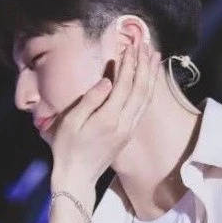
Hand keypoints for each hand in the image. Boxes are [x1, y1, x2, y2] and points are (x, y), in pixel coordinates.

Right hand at [49, 44, 160, 191]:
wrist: (77, 177)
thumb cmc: (67, 148)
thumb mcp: (71, 122)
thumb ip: (90, 99)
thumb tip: (107, 80)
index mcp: (109, 118)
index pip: (124, 85)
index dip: (129, 64)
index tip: (130, 46)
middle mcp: (124, 124)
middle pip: (141, 89)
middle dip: (144, 65)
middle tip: (146, 45)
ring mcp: (129, 130)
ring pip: (146, 98)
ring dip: (151, 76)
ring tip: (154, 57)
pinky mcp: (128, 134)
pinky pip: (143, 108)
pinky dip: (148, 90)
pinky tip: (149, 81)